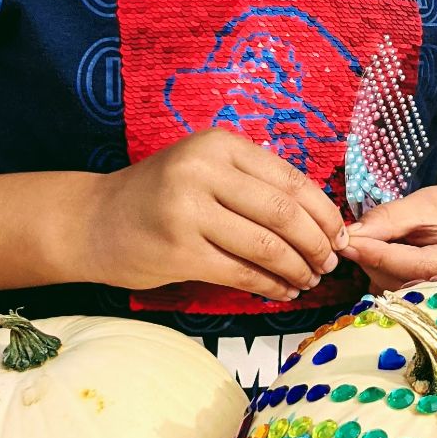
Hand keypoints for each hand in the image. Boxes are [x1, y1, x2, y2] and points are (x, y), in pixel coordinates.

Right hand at [80, 130, 347, 301]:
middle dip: (317, 245)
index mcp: (220, 145)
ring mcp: (189, 211)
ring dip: (299, 270)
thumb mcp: (208, 172)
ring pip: (268, 247)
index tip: (340, 237)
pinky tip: (285, 292)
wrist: (96, 220)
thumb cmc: (164, 198)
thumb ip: (257, 186)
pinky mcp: (180, 250)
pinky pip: (244, 273)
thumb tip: (324, 221)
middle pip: (286, 215)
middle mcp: (204, 171)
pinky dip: (273, 287)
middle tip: (328, 264)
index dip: (325, 214)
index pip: (293, 181)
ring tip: (309, 279)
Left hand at [341, 182, 436, 291]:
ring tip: (379, 244)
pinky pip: (402, 301)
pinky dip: (386, 280)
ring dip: (378, 271)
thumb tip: (353, 236)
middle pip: (409, 286)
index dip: (381, 256)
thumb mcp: (427, 202)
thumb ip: (391, 218)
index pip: (420, 265)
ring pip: (400, 296)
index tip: (349, 243)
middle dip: (376, 263)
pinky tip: (388, 261)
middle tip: (356, 239)